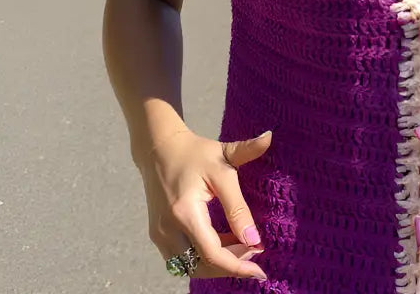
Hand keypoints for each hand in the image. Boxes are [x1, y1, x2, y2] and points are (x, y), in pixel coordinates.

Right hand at [139, 129, 270, 281]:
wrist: (160, 148)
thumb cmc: (195, 153)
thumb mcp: (223, 167)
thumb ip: (239, 202)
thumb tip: (257, 235)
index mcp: (185, 212)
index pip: (212, 253)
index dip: (237, 266)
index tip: (260, 271)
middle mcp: (168, 229)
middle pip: (201, 265)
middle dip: (231, 265)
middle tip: (255, 251)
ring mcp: (160, 234)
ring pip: (190, 266)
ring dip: (218, 262)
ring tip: (242, 245)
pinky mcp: (159, 234)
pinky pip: (183, 258)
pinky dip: (204, 256)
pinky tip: (224, 240)